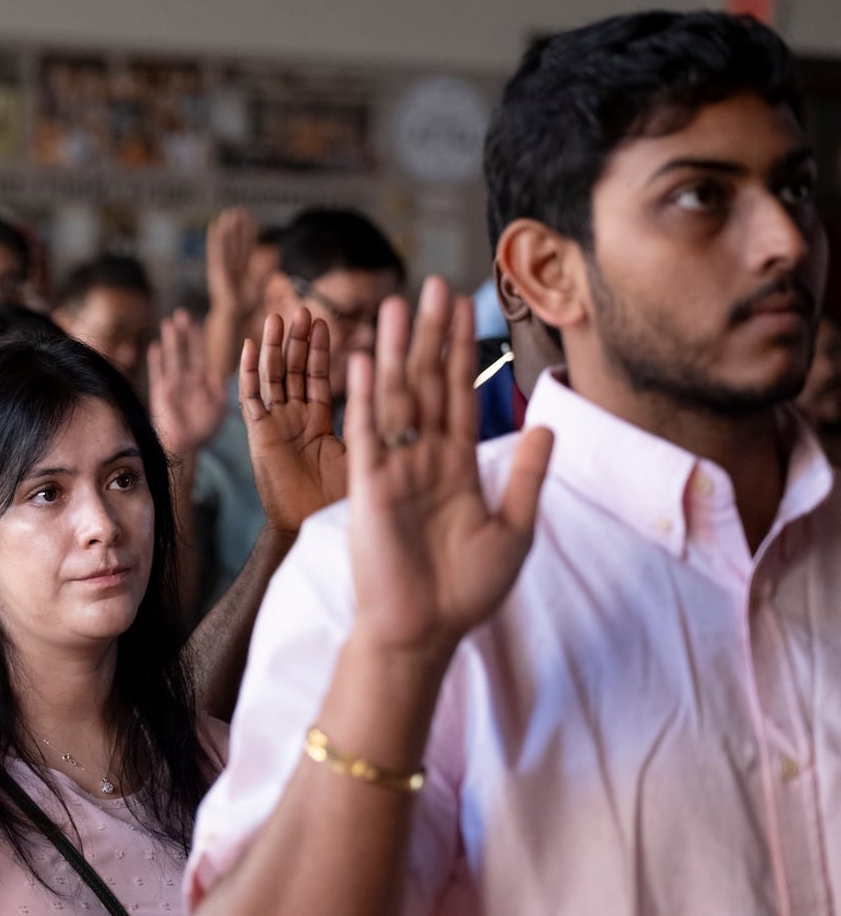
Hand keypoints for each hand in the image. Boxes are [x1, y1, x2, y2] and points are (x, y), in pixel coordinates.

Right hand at [148, 309, 225, 456]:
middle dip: (184, 333)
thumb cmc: (203, 430)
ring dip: (171, 340)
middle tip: (183, 313)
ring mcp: (173, 385)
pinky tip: (154, 346)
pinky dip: (156, 360)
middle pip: (186, 351)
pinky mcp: (161, 392)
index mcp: (202, 382)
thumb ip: (220, 389)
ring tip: (169, 322)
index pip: (200, 355)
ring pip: (173, 357)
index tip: (197, 322)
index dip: (198, 339)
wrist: (184, 446)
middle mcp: (187, 380)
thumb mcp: (219, 408)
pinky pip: (158, 372)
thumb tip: (218, 371)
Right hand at [206, 207, 259, 317]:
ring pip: (226, 242)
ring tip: (227, 213)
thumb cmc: (245, 304)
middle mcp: (232, 264)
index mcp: (243, 267)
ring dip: (227, 228)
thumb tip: (274, 262)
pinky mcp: (216, 269)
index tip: (249, 217)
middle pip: (236, 240)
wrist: (234, 315)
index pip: (247, 245)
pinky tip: (214, 226)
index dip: (248, 231)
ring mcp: (223, 265)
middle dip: (237, 226)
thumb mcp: (259, 285)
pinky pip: (216, 250)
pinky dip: (214, 238)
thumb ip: (264, 272)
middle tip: (238, 209)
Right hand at [238, 307, 347, 534]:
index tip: (322, 321)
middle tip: (302, 310)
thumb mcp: (362, 452)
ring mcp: (274, 426)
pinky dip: (248, 372)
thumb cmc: (340, 501)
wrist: (312, 529)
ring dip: (273, 348)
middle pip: (293, 371)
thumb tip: (401, 396)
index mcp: (317, 424)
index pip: (317, 378)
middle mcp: (293, 421)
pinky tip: (247, 346)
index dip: (319, 350)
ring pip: (272, 378)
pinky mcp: (258, 436)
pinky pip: (250, 399)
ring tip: (277, 318)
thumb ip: (369, 422)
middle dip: (297, 341)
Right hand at [344, 277, 553, 661]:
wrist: (425, 630)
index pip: (460, 395)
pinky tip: (370, 358)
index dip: (462, 351)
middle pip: (428, 384)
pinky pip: (368, 433)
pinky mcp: (369, 486)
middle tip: (432, 284)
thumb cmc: (467, 591)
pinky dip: (368, 395)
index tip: (462, 307)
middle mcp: (423, 459)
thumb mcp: (514, 530)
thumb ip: (527, 477)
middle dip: (431, 335)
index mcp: (457, 466)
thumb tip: (546, 424)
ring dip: (399, 351)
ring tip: (398, 303)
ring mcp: (394, 469)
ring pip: (398, 397)